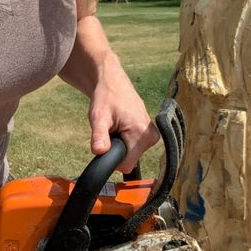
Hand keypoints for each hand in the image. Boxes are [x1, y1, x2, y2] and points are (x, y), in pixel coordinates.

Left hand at [88, 59, 159, 174]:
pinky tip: (122, 126)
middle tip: (111, 130)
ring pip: (131, 155)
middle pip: (129, 161)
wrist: (113, 84)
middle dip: (117, 149)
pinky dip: (126, 140)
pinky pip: (134, 148)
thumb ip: (98, 136)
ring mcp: (152, 136)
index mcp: (142, 134)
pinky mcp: (150, 135)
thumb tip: (99, 151)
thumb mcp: (98, 117)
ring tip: (116, 126)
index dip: (112, 158)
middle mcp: (151, 136)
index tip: (107, 141)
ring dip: (120, 145)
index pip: (126, 165)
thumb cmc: (106, 98)